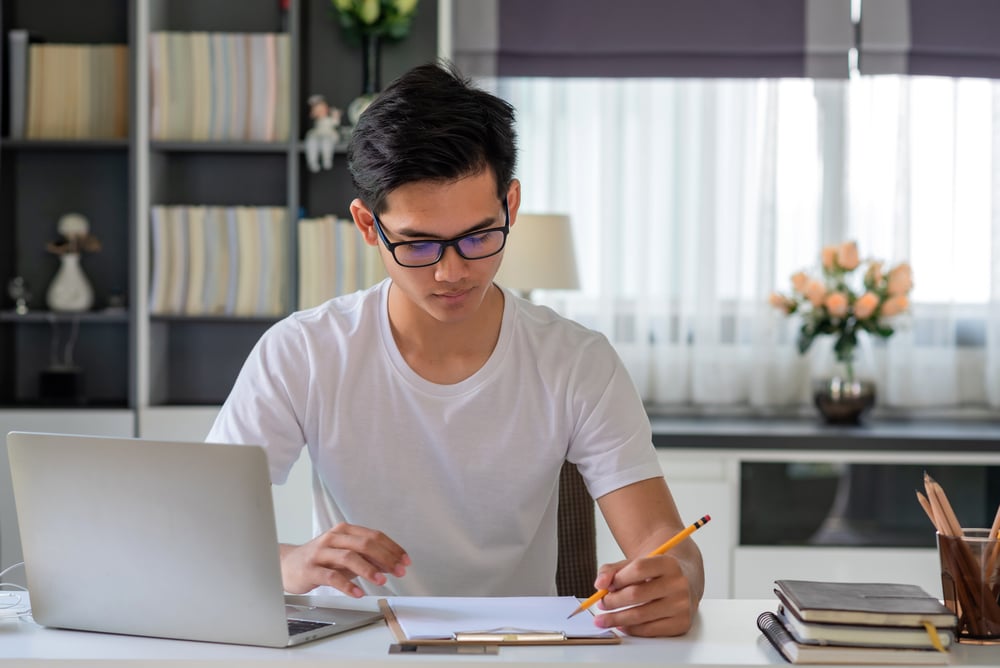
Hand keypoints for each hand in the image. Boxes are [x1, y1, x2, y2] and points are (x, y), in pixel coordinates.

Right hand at [280, 522, 409, 595]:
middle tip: (399, 571)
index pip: (374, 536)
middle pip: (364, 543)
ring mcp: (321, 553)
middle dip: (385, 557)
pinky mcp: (311, 569)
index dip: (392, 548)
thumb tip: (393, 564)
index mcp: (345, 531)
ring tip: (381, 581)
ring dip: (369, 569)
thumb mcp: (346, 556)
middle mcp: (333, 538)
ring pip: (349, 557)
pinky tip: (358, 593)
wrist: (287, 565)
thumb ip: (368, 558)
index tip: (405, 561)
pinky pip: (332, 576)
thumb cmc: (320, 559)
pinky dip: (347, 585)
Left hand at [590, 553, 696, 636]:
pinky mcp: (682, 624)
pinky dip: (631, 629)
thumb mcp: (637, 563)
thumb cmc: (656, 572)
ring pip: (640, 616)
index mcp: (669, 563)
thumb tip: (599, 584)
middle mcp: (679, 584)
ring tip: (604, 618)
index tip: (605, 586)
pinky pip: (650, 630)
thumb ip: (613, 570)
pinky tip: (621, 625)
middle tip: (601, 604)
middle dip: (612, 601)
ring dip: (616, 619)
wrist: (685, 580)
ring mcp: (683, 606)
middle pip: (636, 594)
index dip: (617, 578)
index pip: (638, 569)